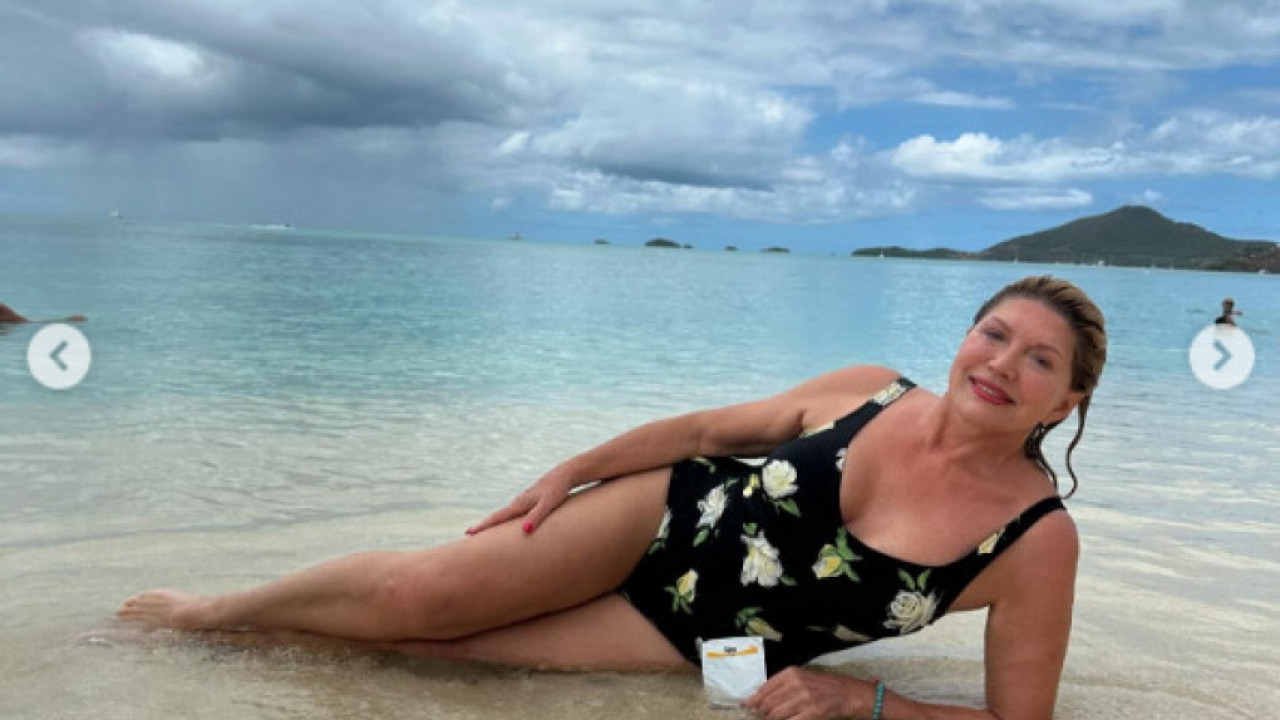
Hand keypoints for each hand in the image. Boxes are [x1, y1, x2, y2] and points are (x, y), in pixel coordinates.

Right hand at [466, 467, 576, 535]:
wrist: (566, 474)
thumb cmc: (558, 489)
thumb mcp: (549, 504)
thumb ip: (537, 517)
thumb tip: (525, 531)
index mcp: (520, 504)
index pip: (498, 517)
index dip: (483, 526)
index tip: (468, 533)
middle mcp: (519, 501)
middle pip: (498, 516)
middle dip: (484, 525)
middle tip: (469, 534)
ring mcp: (524, 500)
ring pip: (505, 513)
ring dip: (494, 522)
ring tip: (484, 531)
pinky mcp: (531, 500)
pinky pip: (514, 512)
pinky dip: (506, 518)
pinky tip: (509, 522)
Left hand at [744, 667, 870, 719]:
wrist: (852, 693)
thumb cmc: (827, 686)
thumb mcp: (804, 677)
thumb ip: (784, 684)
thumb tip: (762, 697)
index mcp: (791, 673)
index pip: (764, 688)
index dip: (754, 700)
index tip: (747, 706)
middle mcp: (796, 683)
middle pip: (768, 703)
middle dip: (761, 713)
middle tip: (760, 717)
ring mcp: (804, 698)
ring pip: (776, 714)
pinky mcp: (813, 712)